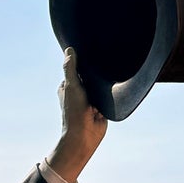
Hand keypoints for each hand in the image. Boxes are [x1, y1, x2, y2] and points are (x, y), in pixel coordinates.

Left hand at [48, 47, 107, 182]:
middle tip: (105, 59)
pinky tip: (115, 84)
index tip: (91, 49)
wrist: (85, 134)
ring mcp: (90, 99)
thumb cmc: (74, 110)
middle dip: (95, 71)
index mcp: (68, 86)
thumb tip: (69, 50)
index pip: (76, 68)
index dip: (83, 60)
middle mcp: (79, 92)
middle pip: (89, 76)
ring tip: (112, 71)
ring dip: (104, 82)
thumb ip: (71, 68)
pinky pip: (107, 94)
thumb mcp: (71, 86)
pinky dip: (110, 91)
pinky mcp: (101, 105)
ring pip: (99, 85)